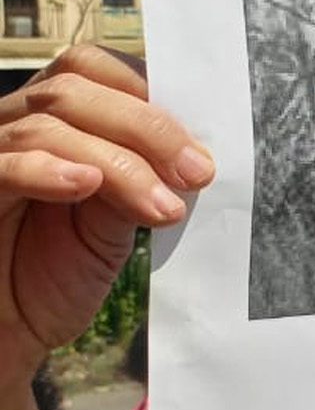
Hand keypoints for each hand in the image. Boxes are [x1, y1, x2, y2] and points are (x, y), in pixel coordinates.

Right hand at [0, 48, 210, 389]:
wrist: (5, 339)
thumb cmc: (52, 278)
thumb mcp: (110, 225)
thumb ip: (138, 180)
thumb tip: (194, 153)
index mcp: (49, 121)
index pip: (92, 70)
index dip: (147, 94)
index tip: (200, 141)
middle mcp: (9, 125)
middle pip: (73, 87)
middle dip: (147, 127)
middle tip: (198, 173)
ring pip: (47, 124)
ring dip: (120, 162)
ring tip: (164, 207)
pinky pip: (3, 164)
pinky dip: (49, 169)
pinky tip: (86, 185)